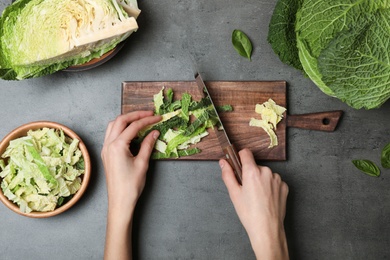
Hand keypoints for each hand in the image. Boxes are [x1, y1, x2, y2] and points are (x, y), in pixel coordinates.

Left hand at [101, 111, 160, 259]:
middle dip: (136, 115)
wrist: (120, 201)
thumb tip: (154, 132)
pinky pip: (111, 134)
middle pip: (121, 121)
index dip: (147, 120)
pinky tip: (131, 132)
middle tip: (150, 114)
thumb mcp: (143, 163)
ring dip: (127, 120)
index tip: (158, 117)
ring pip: (114, 125)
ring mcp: (105, 149)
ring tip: (140, 120)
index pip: (133, 126)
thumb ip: (148, 144)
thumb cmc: (131, 185)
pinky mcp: (106, 154)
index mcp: (117, 145)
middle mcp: (108, 144)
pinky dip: (121, 128)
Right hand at [220, 148, 288, 259]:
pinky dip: (270, 187)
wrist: (267, 229)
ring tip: (257, 197)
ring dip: (261, 180)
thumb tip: (223, 162)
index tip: (238, 164)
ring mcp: (277, 179)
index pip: (246, 153)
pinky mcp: (284, 187)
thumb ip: (227, 174)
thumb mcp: (234, 193)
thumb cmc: (249, 213)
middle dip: (250, 174)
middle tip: (246, 190)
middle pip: (255, 166)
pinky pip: (274, 181)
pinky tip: (266, 199)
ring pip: (265, 174)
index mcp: (252, 172)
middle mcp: (267, 172)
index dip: (240, 157)